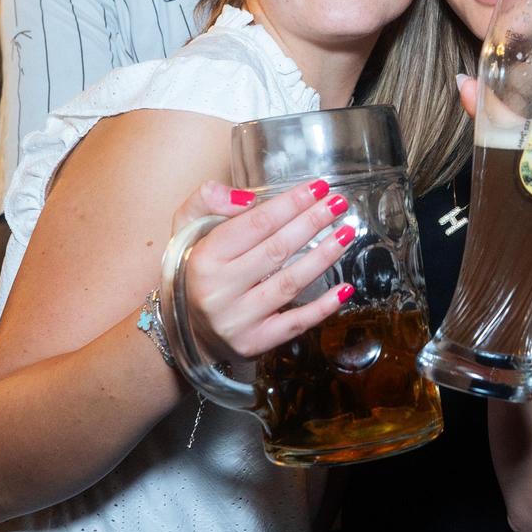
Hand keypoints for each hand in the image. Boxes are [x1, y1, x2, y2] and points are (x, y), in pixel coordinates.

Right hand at [172, 180, 355, 362]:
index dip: (290, 204)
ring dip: (324, 257)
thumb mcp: (187, 230)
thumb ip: (206, 202)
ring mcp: (237, 320)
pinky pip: (294, 324)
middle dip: (312, 223)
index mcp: (204, 258)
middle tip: (338, 204)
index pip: (255, 224)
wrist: (184, 330)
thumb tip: (246, 197)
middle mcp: (218, 290)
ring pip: (289, 283)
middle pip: (276, 250)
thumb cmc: (193, 271)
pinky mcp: (254, 343)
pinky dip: (323, 307)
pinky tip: (344, 288)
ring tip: (346, 234)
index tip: (318, 188)